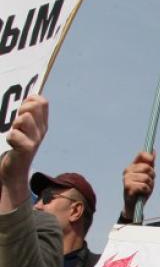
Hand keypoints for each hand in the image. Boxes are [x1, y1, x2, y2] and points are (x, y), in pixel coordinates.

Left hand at [0, 95, 47, 209]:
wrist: (13, 170)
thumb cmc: (14, 145)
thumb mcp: (21, 126)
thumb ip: (26, 111)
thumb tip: (31, 96)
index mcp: (41, 123)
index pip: (41, 101)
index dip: (28, 100)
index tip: (21, 110)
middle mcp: (41, 130)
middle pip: (34, 106)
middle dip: (20, 109)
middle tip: (15, 123)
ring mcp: (36, 140)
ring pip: (25, 118)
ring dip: (15, 124)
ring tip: (13, 133)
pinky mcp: (27, 149)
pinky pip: (15, 135)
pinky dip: (10, 138)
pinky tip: (11, 144)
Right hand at [122, 151, 155, 218]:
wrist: (134, 205)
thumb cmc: (142, 189)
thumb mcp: (148, 176)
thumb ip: (150, 164)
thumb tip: (153, 151)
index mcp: (133, 166)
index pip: (141, 155)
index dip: (149, 157)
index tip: (152, 161)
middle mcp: (128, 170)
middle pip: (147, 168)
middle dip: (152, 176)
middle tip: (148, 183)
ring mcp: (126, 178)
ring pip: (147, 178)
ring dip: (149, 185)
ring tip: (144, 189)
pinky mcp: (127, 187)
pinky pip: (144, 186)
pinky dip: (146, 191)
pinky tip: (142, 193)